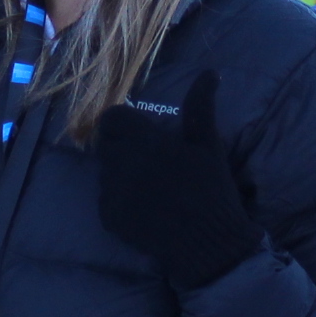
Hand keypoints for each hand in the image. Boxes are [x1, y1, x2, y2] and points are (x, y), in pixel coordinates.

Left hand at [97, 74, 263, 291]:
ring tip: (149, 186)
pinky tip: (145, 207)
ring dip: (120, 172)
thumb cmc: (211, 190)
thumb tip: (209, 72)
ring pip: (104, 171)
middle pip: (105, 144)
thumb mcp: (207, 146)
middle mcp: (122, 164)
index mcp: (145, 141)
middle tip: (147, 159)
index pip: (111, 118)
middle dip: (121, 146)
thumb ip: (200, 106)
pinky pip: (105, 199)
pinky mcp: (109, 217)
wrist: (208, 244)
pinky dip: (119, 200)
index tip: (138, 131)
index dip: (122, 122)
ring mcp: (112, 193)